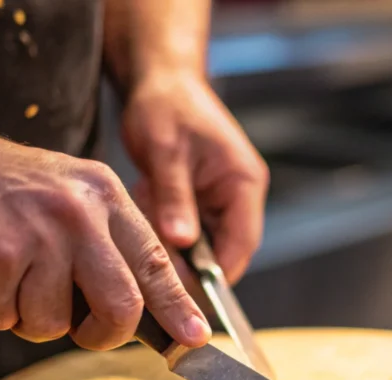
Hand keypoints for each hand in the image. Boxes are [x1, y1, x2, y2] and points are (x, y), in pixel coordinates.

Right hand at [0, 118, 210, 350]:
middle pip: (121, 306)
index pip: (156, 260)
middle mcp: (79, 212)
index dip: (177, 306)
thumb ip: (101, 244)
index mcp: (102, 195)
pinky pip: (2, 318)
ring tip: (1, 275)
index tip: (195, 338)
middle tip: (80, 331)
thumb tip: (136, 308)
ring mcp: (39, 233)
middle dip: (101, 335)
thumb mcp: (61, 195)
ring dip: (22, 316)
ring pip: (53, 323)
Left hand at [121, 73, 268, 283]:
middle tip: (152, 242)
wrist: (158, 80)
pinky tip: (147, 198)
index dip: (217, 273)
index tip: (182, 287)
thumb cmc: (166, 105)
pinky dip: (164, 225)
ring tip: (149, 200)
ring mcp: (220, 201)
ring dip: (171, 237)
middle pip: (222, 251)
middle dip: (185, 255)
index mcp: (244, 183)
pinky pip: (185, 231)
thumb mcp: (166, 153)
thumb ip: (175, 199)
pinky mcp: (200, 202)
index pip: (242, 244)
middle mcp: (239, 196)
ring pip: (200, 246)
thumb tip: (182, 243)